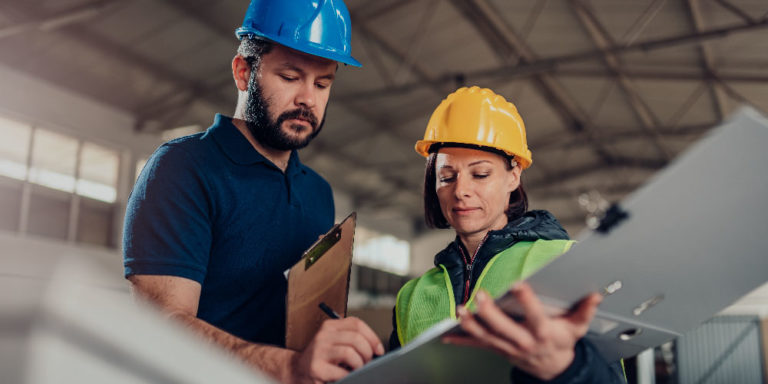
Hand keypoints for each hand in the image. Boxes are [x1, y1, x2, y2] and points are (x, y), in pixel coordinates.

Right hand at [291, 317, 384, 383]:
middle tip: (366, 363)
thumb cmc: (322, 359)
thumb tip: (377, 349)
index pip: (357, 324)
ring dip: (359, 364)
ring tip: (357, 370)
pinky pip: (342, 371)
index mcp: (330, 326)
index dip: (373, 337)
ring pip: (350, 352)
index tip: (379, 350)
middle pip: (356, 338)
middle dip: (367, 353)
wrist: (297, 371)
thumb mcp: (335, 343)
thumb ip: (352, 340)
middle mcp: (323, 335)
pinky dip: (350, 375)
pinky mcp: (316, 367)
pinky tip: (347, 376)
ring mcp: (319, 351)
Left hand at [442, 282, 601, 379]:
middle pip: (504, 328)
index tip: (518, 284)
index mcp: (542, 332)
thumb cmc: (561, 342)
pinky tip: (446, 334)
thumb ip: (584, 310)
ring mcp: (507, 347)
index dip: (527, 301)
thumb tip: (595, 295)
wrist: (552, 368)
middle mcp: (523, 340)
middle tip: (480, 296)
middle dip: (490, 312)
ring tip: (461, 311)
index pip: (535, 316)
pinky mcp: (497, 349)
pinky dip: (460, 339)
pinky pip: (476, 344)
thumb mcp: (577, 328)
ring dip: (471, 324)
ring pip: (486, 336)